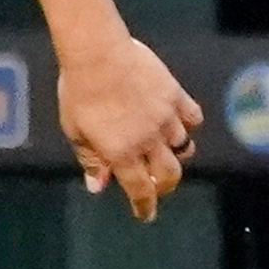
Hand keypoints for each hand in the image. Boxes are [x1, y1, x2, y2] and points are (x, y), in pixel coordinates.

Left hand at [56, 34, 201, 219]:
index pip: (140, 189)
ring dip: (175, 155)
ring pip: (184, 147)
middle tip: (157, 186)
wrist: (98, 53)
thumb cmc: (79, 91)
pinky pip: (192, 117)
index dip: (145, 206)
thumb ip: (91, 159)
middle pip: (169, 174)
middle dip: (164, 186)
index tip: (146, 215)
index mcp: (122, 153)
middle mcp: (149, 140)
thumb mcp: (76, 130)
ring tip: (166, 152)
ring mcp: (166, 118)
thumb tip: (98, 185)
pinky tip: (179, 124)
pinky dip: (188, 125)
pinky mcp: (175, 95)